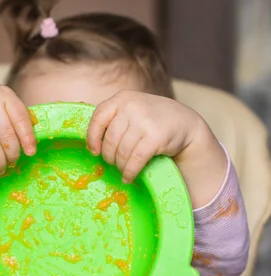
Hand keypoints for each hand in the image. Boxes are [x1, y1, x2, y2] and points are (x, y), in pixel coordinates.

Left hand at [86, 90, 227, 208]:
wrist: (185, 123)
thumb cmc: (152, 120)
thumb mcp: (132, 110)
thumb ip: (114, 119)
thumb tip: (89, 142)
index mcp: (122, 98)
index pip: (98, 118)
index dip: (92, 137)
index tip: (94, 151)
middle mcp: (132, 106)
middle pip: (110, 140)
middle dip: (109, 156)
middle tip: (114, 163)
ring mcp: (144, 121)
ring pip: (121, 152)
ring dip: (120, 166)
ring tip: (123, 170)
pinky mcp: (155, 137)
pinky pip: (135, 160)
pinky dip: (130, 172)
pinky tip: (129, 177)